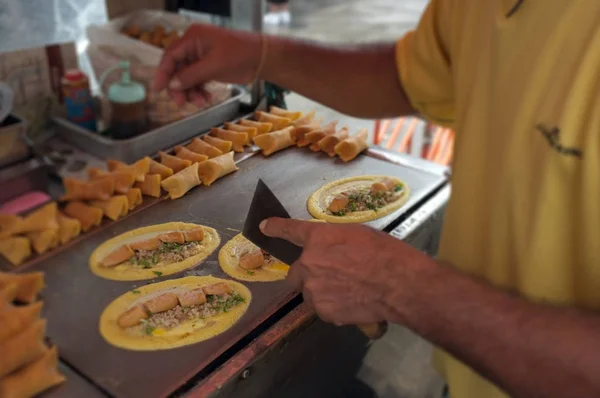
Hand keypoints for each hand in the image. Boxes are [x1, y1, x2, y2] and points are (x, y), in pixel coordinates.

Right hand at [153, 24, 261, 106]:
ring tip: (200, 102)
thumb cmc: (240, 55)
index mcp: (192, 38)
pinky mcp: (209, 67)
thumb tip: (172, 85)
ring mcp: (202, 57)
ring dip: (190, 91)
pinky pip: (197, 80)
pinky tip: (205, 99)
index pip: (170, 56)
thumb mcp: (213, 66)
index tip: (158, 89)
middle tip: (182, 103)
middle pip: (177, 68)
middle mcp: (194, 46)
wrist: (262, 58)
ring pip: (187, 77)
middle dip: (179, 86)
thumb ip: (191, 76)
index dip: (163, 73)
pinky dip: (199, 90)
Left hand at [260, 218, 433, 325]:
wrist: (398, 284)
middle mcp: (309, 262)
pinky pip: (323, 308)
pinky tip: (354, 303)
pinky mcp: (323, 311)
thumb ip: (336, 242)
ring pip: (310, 292)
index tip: (264, 227)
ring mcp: (314, 289)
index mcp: (318, 238)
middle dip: (308, 275)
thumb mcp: (359, 235)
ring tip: (349, 291)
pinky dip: (334, 307)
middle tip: (332, 276)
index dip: (277, 228)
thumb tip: (331, 250)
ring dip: (322, 292)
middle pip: (296, 273)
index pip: (291, 230)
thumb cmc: (385, 253)